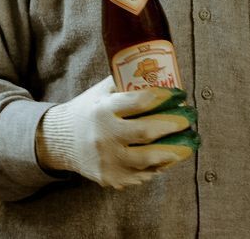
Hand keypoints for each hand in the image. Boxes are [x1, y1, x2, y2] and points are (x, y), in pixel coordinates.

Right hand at [35, 75, 198, 189]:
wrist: (60, 141)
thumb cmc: (87, 112)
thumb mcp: (99, 93)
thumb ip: (122, 84)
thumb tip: (154, 71)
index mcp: (102, 110)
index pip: (139, 101)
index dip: (163, 97)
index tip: (178, 94)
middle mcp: (104, 135)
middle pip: (147, 132)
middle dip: (173, 125)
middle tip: (188, 119)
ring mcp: (108, 160)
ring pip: (150, 159)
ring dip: (174, 151)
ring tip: (189, 144)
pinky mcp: (112, 178)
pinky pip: (143, 174)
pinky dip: (159, 165)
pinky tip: (169, 156)